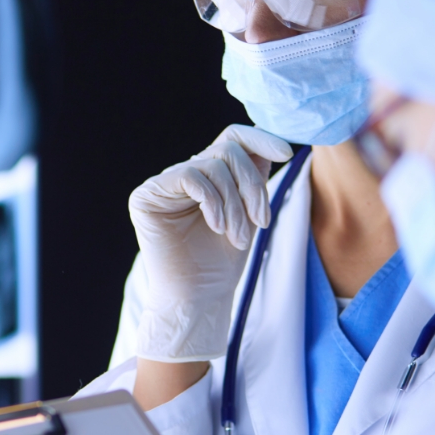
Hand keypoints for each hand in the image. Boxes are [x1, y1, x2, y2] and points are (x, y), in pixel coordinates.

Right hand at [129, 125, 291, 361]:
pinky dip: (212, 202)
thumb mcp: (249, 212)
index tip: (287, 154)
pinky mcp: (147, 195)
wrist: (199, 296)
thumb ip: (254, 177)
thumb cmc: (223, 261)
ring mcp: (164, 183)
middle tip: (261, 222)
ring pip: (213, 164)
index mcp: (210, 176)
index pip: (232, 137)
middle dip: (252, 186)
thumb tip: (274, 144)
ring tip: (237, 237)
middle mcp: (186, 174)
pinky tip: (216, 227)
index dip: (260, 137)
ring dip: (235, 204)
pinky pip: (190, 177)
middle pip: (227, 150)